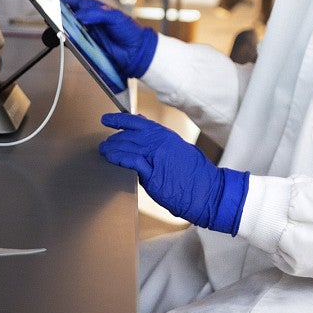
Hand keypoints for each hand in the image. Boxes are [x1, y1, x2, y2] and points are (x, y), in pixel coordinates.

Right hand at [59, 0, 157, 78]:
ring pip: (66, 30)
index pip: (71, 0)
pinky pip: (71, 44)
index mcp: (92, 8)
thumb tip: (79, 16)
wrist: (136, 51)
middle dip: (55, 14)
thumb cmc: (128, 30)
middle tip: (48, 13)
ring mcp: (84, 33)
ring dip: (59, 29)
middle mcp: (86, 20)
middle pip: (65, 15)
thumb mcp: (114, 16)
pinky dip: (66, 42)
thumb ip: (96, 14)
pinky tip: (63, 40)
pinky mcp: (85, 47)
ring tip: (53, 27)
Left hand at [99, 112, 248, 234]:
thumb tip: (146, 127)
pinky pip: (130, 161)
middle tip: (104, 143)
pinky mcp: (153, 174)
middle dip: (114, 139)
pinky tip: (110, 159)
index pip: (137, 122)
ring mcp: (156, 157)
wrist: (209, 192)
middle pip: (128, 135)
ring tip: (104, 151)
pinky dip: (118, 158)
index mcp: (166, 135)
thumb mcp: (181, 148)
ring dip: (112, 148)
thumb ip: (162, 139)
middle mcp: (160, 142)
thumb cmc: (197, 174)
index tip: (107, 119)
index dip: (119, 119)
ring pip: (127, 146)